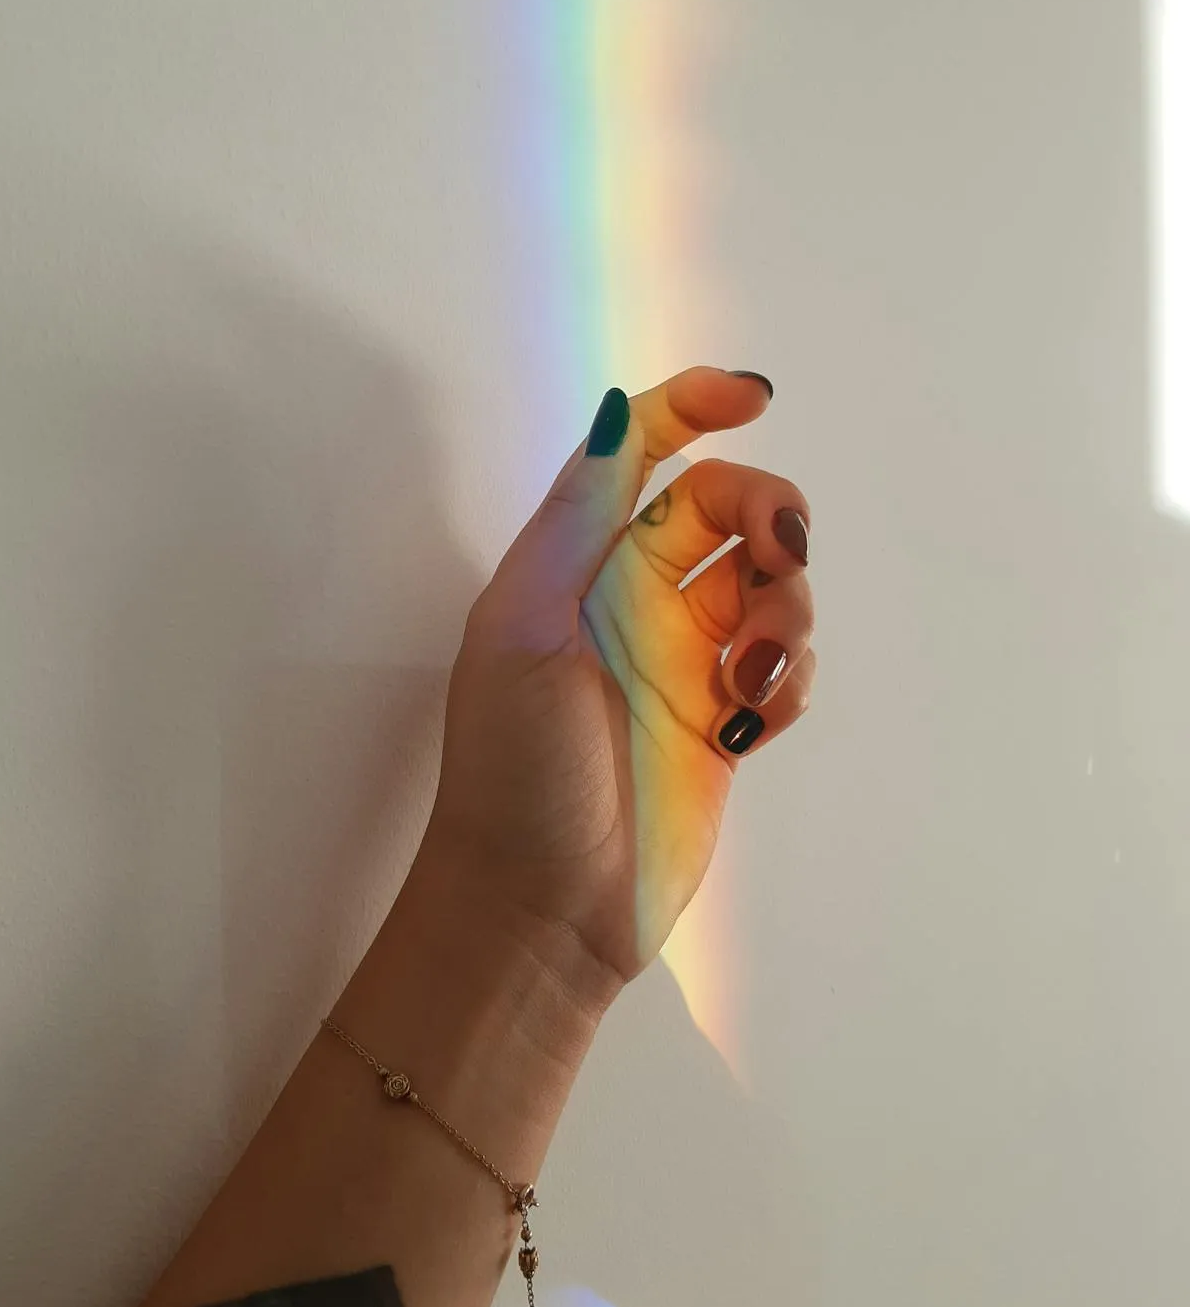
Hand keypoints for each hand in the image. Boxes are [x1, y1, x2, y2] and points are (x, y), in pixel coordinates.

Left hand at [422, 368, 815, 994]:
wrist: (541, 907)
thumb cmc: (514, 767)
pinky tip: (754, 722)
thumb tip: (619, 409)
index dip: (697, 405)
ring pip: (777, 587)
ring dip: (790, 611)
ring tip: (750, 681)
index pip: (645, 453)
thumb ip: (577, 518)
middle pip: (733, 508)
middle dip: (772, 513)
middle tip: (781, 555)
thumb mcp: (524, 626)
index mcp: (580, 563)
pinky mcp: (729, 723)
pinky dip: (793, 679)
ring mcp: (688, 662)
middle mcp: (638, 599)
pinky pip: (790, 668)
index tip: (757, 399)